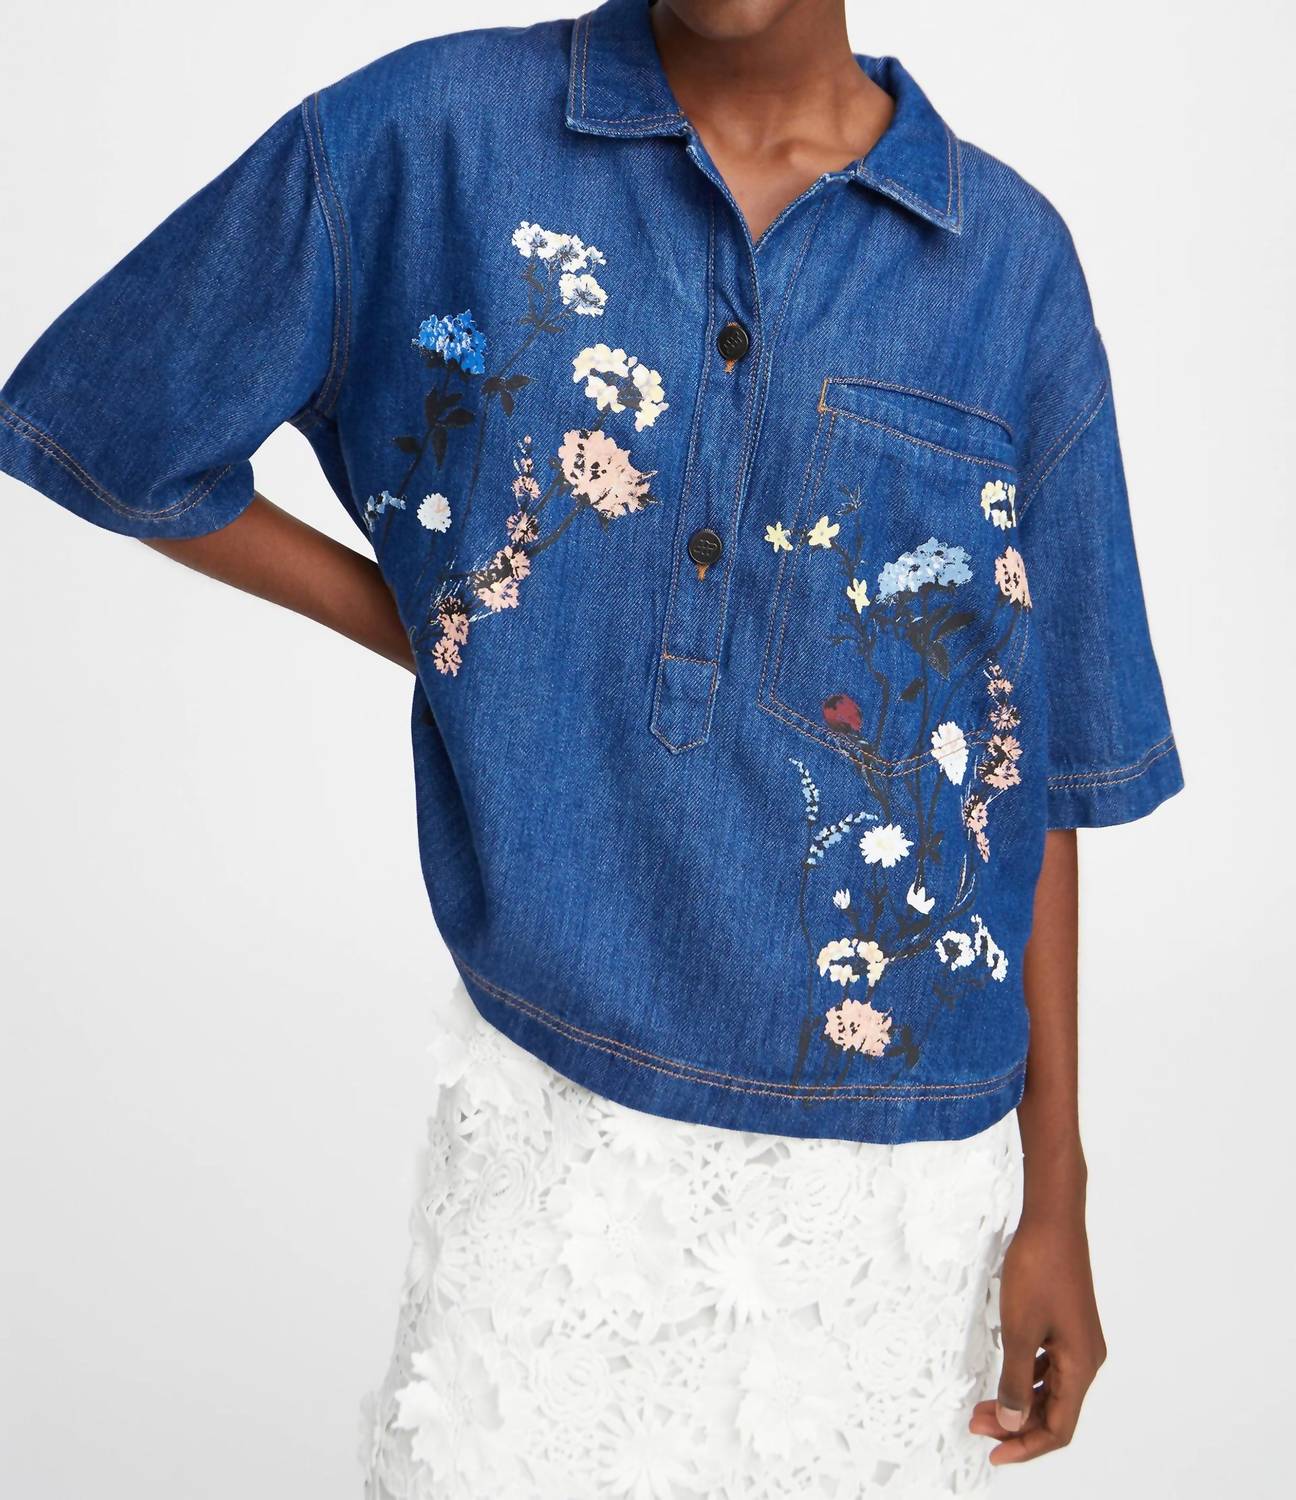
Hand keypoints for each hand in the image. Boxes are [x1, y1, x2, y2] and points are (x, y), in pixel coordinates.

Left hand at [969, 1209, 1106, 1463]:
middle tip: (977, 1426)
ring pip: (1051, 1389)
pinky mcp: (1068, 1324)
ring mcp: (1079, 1340)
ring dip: (1020, 1402)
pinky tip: (1006, 1376)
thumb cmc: (1038, 1268)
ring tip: (983, 1406)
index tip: (993, 1454)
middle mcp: (1087, 1358)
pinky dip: (1027, 1378)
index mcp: (1081, 1365)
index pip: (1059, 1427)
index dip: (1026, 1446)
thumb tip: (1013, 1422)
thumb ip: (1016, 1380)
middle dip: (1017, 1425)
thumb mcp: (1018, 1329)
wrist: (1053, 1219)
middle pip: (1056, 1412)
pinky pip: (1050, 1366)